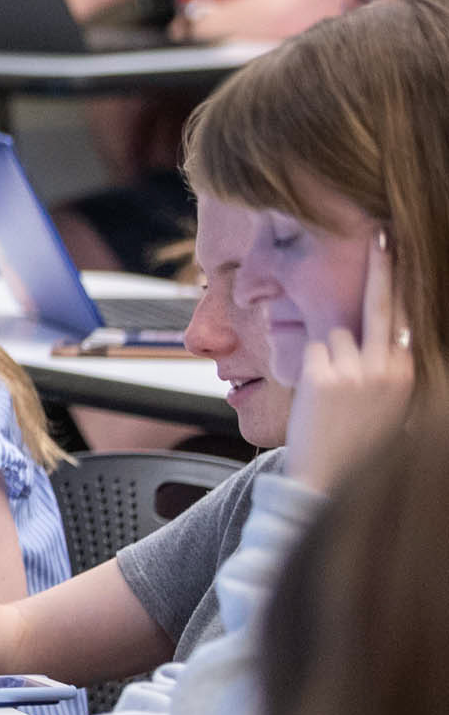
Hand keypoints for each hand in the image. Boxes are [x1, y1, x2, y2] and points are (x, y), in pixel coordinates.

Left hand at [288, 230, 415, 493]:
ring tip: (331, 393)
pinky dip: (308, 364)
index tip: (401, 250)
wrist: (326, 481)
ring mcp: (353, 369)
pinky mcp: (321, 375)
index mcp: (406, 373)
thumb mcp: (388, 403)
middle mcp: (386, 367)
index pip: (404, 316)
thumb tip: (379, 331)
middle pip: (380, 304)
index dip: (401, 283)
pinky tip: (315, 395)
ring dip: (326, 352)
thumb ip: (386, 366)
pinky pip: (310, 350)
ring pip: (331, 334)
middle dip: (383, 267)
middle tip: (381, 233)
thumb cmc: (355, 442)